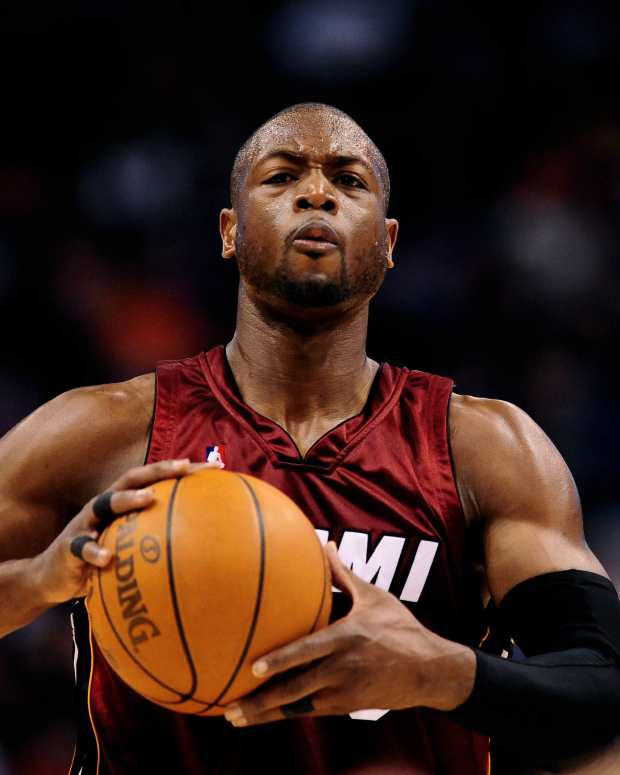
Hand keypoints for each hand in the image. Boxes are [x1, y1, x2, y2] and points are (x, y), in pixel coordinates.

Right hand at [32, 458, 219, 604]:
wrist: (50, 579)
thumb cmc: (101, 561)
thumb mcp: (128, 548)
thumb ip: (155, 542)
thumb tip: (203, 551)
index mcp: (121, 504)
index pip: (154, 480)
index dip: (182, 471)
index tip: (215, 466)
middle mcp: (103, 506)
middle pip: (131, 479)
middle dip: (159, 470)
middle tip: (184, 466)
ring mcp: (84, 524)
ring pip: (104, 503)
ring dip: (127, 499)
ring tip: (149, 498)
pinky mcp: (68, 548)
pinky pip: (81, 547)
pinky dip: (94, 552)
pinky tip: (108, 558)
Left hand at [224, 542, 475, 726]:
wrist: (430, 670)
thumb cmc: (401, 628)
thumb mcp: (374, 597)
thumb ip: (343, 575)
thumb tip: (325, 545)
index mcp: (346, 638)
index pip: (308, 651)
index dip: (281, 661)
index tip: (253, 668)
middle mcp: (342, 668)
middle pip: (295, 689)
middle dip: (260, 701)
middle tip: (229, 708)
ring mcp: (343, 692)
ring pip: (297, 707)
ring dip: (265, 714)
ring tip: (234, 718)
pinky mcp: (347, 707)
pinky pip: (309, 711)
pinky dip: (284, 714)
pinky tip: (263, 715)